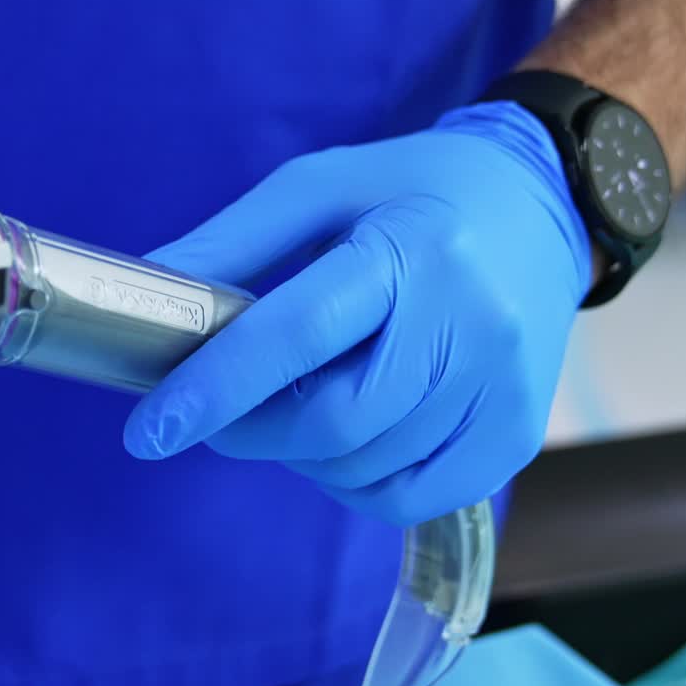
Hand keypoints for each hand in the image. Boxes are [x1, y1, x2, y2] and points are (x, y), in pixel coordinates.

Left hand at [123, 102, 592, 525]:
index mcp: (410, 247)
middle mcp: (469, 321)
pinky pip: (414, 497)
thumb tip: (149, 297)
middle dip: (252, 430)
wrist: (538, 205)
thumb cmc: (411, 191)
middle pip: (334, 420)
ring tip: (292, 406)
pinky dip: (356, 484)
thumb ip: (232, 242)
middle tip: (217, 412)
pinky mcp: (518, 431)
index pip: (300, 333)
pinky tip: (345, 439)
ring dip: (302, 455)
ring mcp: (503, 385)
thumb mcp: (318, 188)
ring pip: (369, 467)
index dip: (216, 389)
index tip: (148, 433)